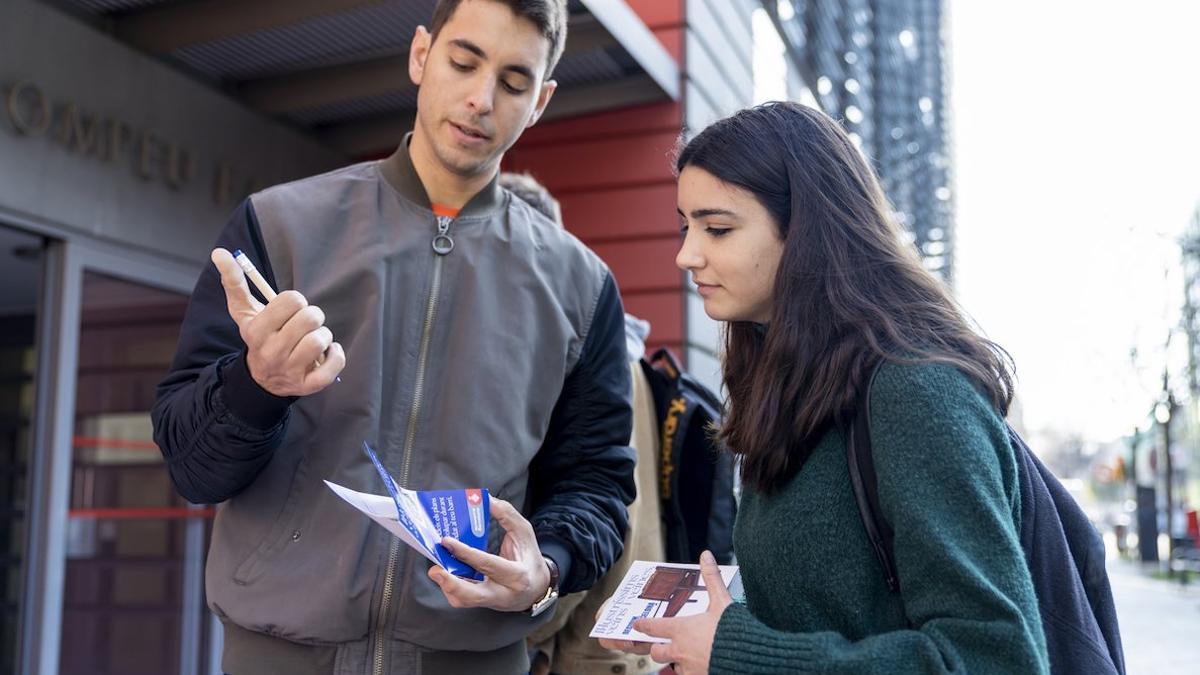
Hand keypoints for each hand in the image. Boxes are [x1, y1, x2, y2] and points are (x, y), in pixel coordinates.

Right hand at [211, 248, 344, 395]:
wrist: (261, 379)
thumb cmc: (259, 336)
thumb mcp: (244, 311)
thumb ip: (234, 282)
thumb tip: (220, 252)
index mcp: (257, 331)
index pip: (292, 300)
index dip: (296, 301)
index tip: (290, 310)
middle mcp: (272, 352)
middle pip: (310, 318)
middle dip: (312, 317)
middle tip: (303, 325)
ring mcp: (290, 371)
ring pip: (321, 340)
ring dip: (324, 336)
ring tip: (312, 339)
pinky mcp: (308, 386)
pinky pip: (334, 364)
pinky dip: (336, 355)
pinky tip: (327, 353)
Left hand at [427, 497, 551, 611]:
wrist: (537, 587)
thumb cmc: (529, 556)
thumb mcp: (524, 533)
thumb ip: (507, 515)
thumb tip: (486, 499)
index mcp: (518, 575)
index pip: (488, 564)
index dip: (465, 553)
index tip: (447, 541)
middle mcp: (504, 593)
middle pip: (473, 596)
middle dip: (450, 584)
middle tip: (434, 570)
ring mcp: (492, 601)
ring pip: (464, 602)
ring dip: (446, 587)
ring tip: (436, 570)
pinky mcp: (483, 604)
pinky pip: (463, 600)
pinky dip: (451, 587)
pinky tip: (446, 574)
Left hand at [605, 551, 731, 674]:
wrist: (749, 659)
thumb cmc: (734, 631)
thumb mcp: (722, 601)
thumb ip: (712, 578)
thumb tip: (706, 556)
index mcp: (682, 630)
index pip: (654, 627)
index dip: (643, 625)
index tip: (637, 625)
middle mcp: (680, 651)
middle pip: (656, 653)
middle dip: (657, 648)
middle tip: (661, 645)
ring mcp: (688, 669)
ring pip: (672, 666)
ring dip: (676, 661)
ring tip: (686, 655)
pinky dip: (691, 671)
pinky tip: (700, 665)